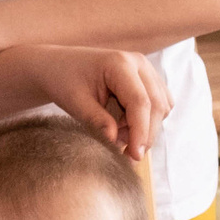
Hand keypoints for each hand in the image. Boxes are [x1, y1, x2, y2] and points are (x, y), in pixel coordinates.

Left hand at [24, 47, 174, 158]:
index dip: (140, 132)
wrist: (58, 66)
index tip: (134, 156)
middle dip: (144, 134)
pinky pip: (158, 105)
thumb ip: (96, 120)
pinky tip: (124, 125)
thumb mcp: (75, 102)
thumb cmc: (64, 80)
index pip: (140, 102)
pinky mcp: (148, 80)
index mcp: (120, 63)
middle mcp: (139, 63)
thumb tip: (115, 141)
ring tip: (118, 135)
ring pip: (161, 107)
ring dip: (145, 128)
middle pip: (157, 105)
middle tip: (124, 154)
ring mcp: (146, 70)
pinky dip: (146, 121)